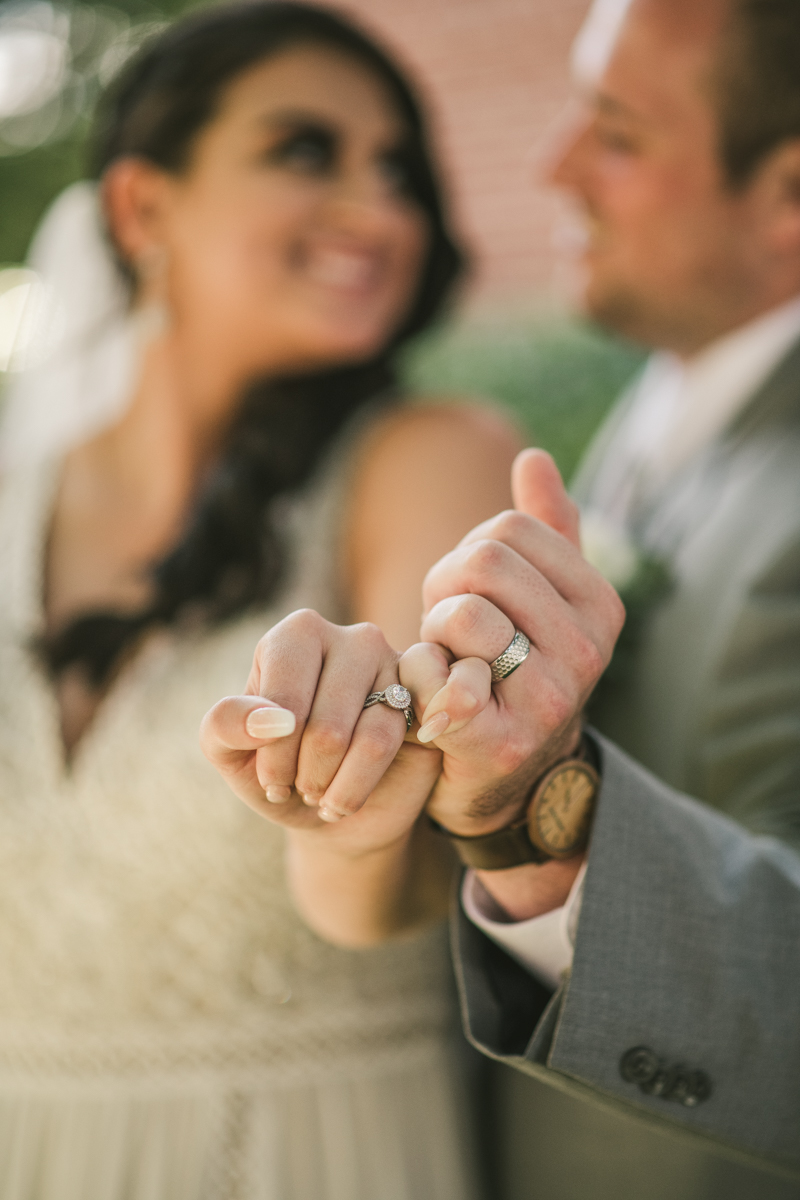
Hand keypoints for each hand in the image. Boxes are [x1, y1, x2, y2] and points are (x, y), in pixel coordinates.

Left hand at [200, 608, 440, 852]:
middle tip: (301, 789)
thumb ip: (226, 725)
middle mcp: (350, 637)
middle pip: (325, 726)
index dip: (273, 757)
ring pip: (368, 740)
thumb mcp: (229, 753)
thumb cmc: (276, 771)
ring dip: (336, 788)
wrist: (326, 808)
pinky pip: (399, 747)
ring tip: (323, 796)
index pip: (283, 702)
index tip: (269, 780)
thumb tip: (271, 720)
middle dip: (307, 776)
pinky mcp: (426, 701)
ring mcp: (396, 666)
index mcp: (296, 635)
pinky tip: (351, 794)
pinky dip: (362, 785)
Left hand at [399, 450, 624, 837]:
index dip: (469, 551)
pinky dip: (420, 675)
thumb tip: (534, 457)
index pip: (510, 528)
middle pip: (484, 561)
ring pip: (463, 613)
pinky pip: (438, 674)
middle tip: (447, 625)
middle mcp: (588, 651)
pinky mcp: (501, 742)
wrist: (509, 774)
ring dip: (434, 631)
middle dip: (445, 586)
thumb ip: (546, 528)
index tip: (470, 591)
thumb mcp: (540, 599)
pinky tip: (433, 693)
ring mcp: (549, 699)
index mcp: (601, 605)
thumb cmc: (512, 667)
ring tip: (446, 656)